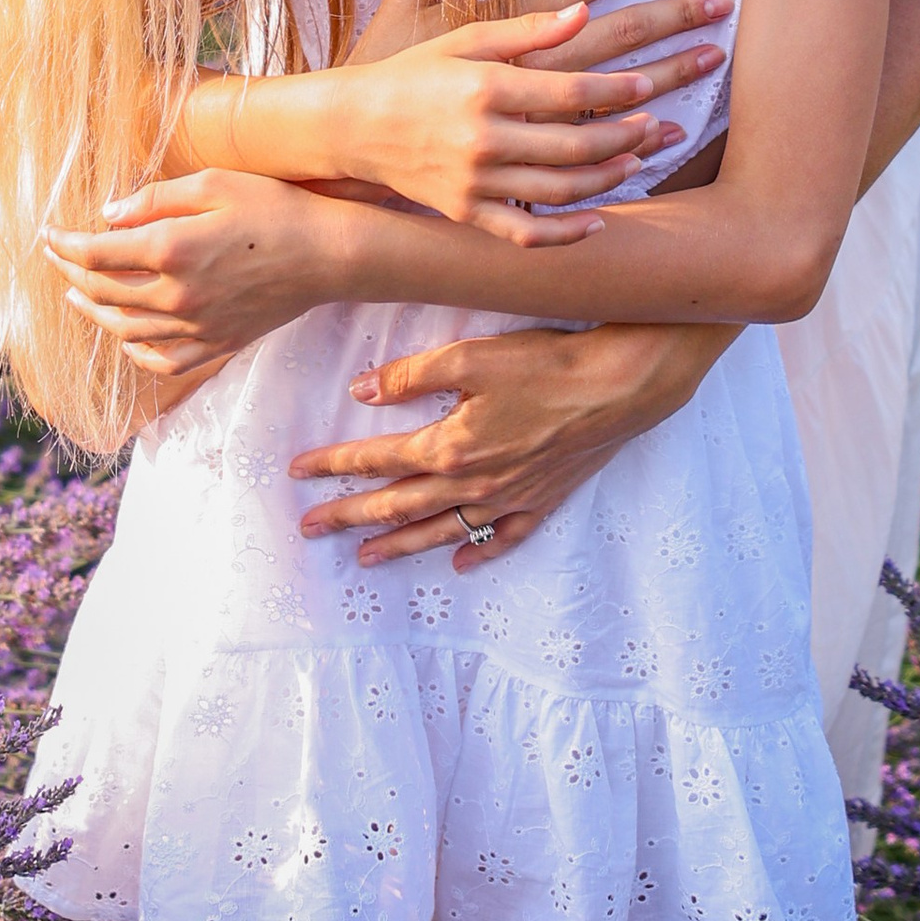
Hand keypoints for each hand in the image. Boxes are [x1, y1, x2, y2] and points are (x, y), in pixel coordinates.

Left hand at [45, 168, 354, 386]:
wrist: (329, 254)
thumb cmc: (275, 207)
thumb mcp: (213, 183)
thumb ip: (154, 199)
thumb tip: (107, 215)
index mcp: (170, 249)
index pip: (95, 253)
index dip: (63, 243)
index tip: (47, 233)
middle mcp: (176, 296)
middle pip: (103, 292)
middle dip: (70, 273)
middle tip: (56, 257)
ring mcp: (196, 326)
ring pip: (124, 330)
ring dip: (92, 312)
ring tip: (76, 295)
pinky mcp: (218, 344)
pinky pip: (163, 360)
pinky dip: (136, 352)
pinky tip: (127, 337)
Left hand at [287, 322, 737, 568]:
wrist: (623, 384)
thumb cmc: (547, 363)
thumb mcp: (471, 356)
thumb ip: (412, 376)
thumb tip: (361, 391)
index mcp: (451, 447)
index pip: (377, 460)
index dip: (334, 465)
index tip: (297, 472)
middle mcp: (474, 482)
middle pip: (400, 505)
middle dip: (350, 516)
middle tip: (310, 529)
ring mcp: (510, 497)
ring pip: (442, 530)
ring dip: (400, 545)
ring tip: (364, 559)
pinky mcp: (544, 499)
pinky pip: (503, 538)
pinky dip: (477, 554)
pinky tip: (457, 564)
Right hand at [289, 0, 733, 241]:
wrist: (351, 127)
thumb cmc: (412, 72)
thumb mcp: (465, 39)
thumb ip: (528, 29)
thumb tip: (588, 10)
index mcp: (485, 86)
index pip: (571, 90)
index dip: (618, 88)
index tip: (651, 84)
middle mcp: (482, 138)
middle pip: (576, 141)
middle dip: (628, 133)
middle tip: (660, 123)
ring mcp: (475, 182)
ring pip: (562, 188)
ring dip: (609, 176)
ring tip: (639, 158)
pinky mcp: (467, 214)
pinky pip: (528, 233)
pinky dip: (568, 232)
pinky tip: (600, 220)